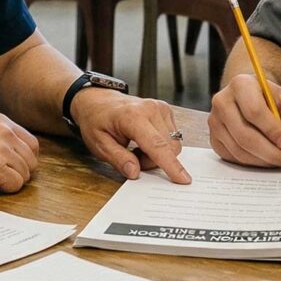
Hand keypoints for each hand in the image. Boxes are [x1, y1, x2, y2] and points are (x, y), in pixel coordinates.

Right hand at [0, 113, 39, 193]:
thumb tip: (17, 153)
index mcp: (0, 121)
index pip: (31, 144)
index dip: (22, 159)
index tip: (9, 166)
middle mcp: (4, 132)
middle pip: (31, 160)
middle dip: (18, 171)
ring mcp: (0, 149)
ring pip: (25, 174)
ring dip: (10, 180)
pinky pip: (16, 184)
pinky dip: (5, 189)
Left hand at [72, 90, 190, 182]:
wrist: (98, 101)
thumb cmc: (97, 122)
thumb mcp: (99, 145)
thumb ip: (118, 159)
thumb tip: (135, 172)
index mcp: (132, 117)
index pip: (157, 145)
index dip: (171, 165)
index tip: (183, 180)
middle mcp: (151, 109)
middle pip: (169, 147)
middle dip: (154, 161)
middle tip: (133, 159)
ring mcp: (160, 108)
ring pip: (173, 143)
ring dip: (158, 154)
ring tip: (137, 149)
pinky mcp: (166, 110)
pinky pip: (173, 136)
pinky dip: (161, 145)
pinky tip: (145, 141)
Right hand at [208, 73, 280, 166]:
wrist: (253, 100)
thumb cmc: (271, 100)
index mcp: (241, 85)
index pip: (254, 111)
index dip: (272, 131)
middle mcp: (222, 101)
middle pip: (244, 134)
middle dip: (269, 151)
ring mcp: (215, 121)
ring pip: (238, 149)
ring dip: (262, 159)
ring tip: (279, 159)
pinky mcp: (214, 139)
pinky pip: (233, 157)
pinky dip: (252, 162)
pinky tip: (265, 158)